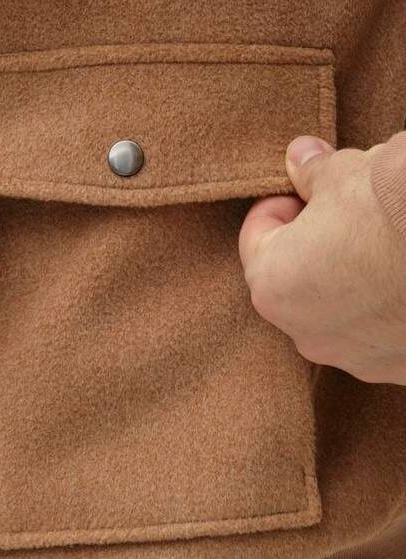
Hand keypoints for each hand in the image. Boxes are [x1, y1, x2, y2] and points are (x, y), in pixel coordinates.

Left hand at [239, 134, 405, 384]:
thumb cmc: (400, 205)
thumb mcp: (347, 173)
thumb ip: (312, 172)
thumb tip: (299, 158)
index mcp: (274, 287)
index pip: (257, 236)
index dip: (280, 203)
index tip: (307, 189)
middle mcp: (305, 334)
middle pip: (295, 274)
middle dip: (314, 240)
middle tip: (347, 210)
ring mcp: (355, 358)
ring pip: (336, 306)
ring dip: (349, 274)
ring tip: (385, 240)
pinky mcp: (400, 369)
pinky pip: (377, 330)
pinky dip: (384, 304)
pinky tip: (405, 273)